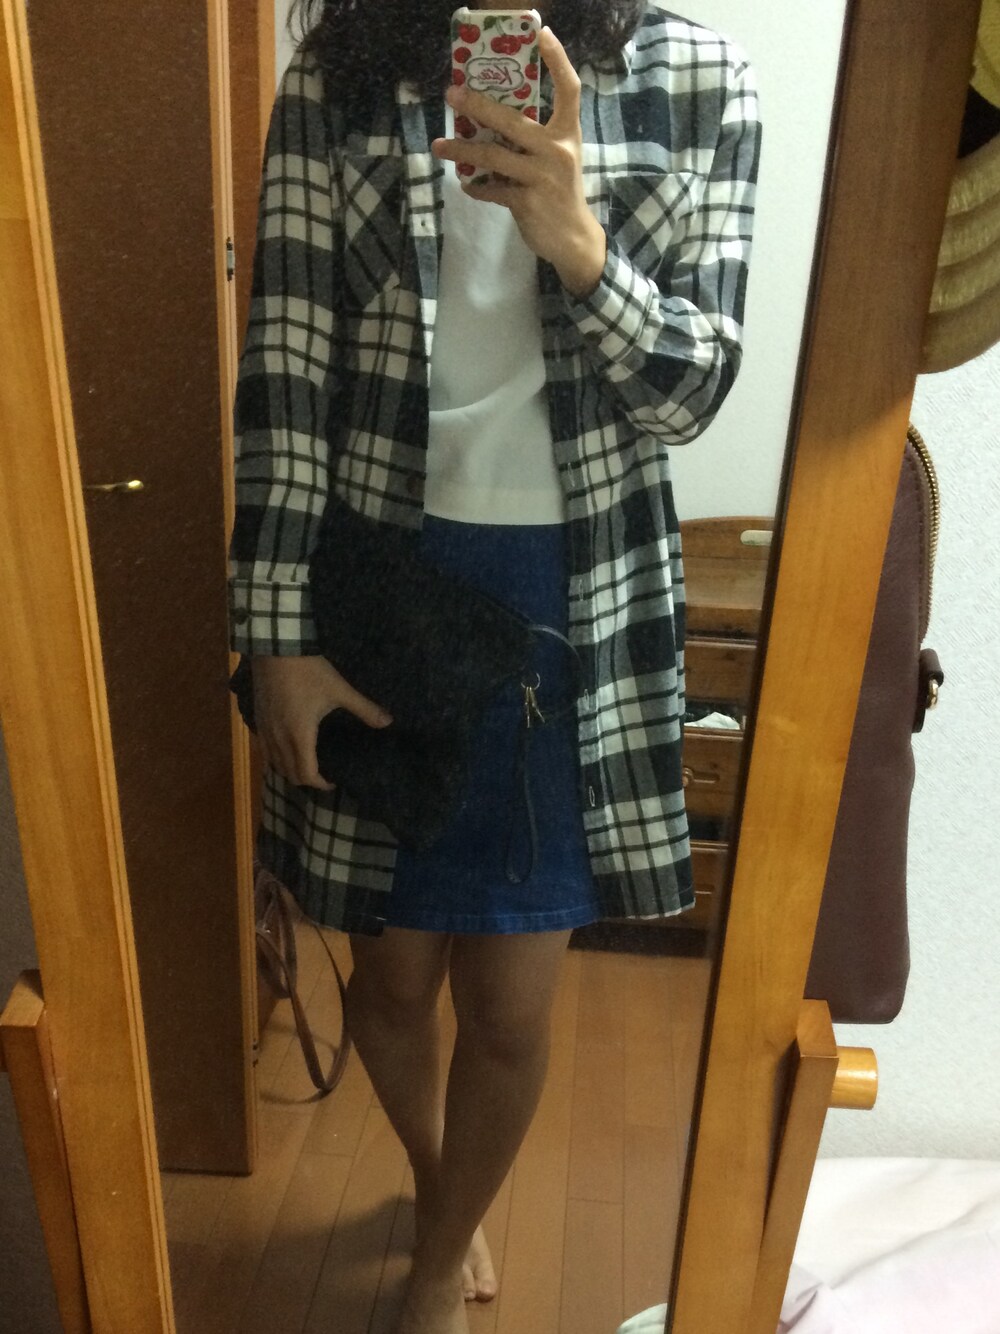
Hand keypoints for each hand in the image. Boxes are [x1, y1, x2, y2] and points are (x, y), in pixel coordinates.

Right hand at [251, 655, 391, 790]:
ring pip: (274, 763)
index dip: (321, 784)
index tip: (334, 781)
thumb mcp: (339, 689)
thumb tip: (389, 722)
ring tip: (307, 763)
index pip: (307, 774)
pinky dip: (276, 755)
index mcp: (299, 735)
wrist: (277, 646)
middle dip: (306, 779)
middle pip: (289, 774)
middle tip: (323, 774)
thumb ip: (364, 709)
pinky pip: (264, 748)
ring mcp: (264, 728)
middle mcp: (279, 738)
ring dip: (290, 769)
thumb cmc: (309, 670)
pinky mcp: (257, 718)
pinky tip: (288, 745)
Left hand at [432, 27, 606, 298]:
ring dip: (461, 150)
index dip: (558, 60)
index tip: (542, 33)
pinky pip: (492, 189)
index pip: (569, 89)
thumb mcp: (557, 158)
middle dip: (478, 106)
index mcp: (567, 134)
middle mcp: (557, 151)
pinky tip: (466, 184)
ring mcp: (542, 177)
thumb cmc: (559, 191)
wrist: (573, 239)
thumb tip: (490, 118)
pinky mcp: (527, 202)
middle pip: (512, 120)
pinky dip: (475, 187)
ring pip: (493, 156)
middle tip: (452, 94)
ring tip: (438, 146)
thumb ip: (534, 137)